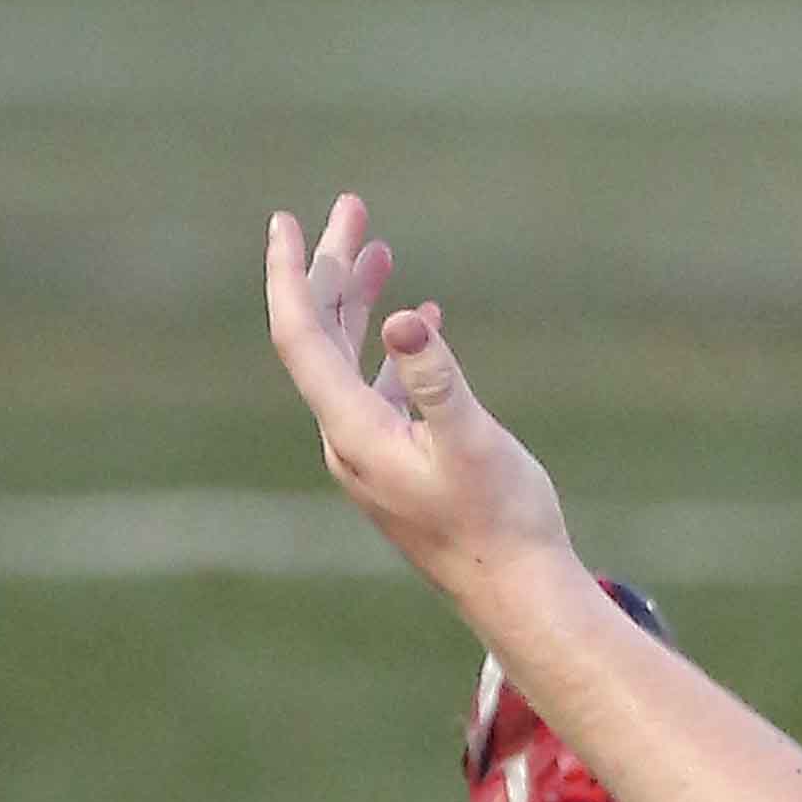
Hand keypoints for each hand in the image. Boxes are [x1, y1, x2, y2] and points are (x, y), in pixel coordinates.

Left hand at [263, 191, 574, 622]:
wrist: (516, 593)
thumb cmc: (501, 521)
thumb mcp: (473, 443)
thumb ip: (438, 380)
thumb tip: (406, 319)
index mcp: (352, 430)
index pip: (302, 336)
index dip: (291, 275)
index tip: (286, 220)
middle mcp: (347, 439)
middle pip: (321, 337)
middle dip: (332, 269)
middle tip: (352, 207)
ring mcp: (370, 453)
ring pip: (349, 359)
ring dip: (359, 302)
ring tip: (379, 248)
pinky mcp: (398, 464)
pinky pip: (378, 387)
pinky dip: (389, 345)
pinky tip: (420, 323)